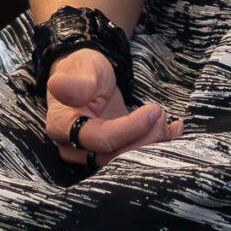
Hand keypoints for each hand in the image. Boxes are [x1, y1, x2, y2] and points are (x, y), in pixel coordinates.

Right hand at [44, 48, 179, 168]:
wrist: (87, 77)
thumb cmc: (84, 70)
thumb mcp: (84, 69)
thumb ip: (76, 83)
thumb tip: (57, 85)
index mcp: (62, 127)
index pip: (100, 139)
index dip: (130, 129)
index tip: (153, 110)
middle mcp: (74, 147)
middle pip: (114, 157)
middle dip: (145, 139)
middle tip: (161, 114)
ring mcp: (92, 153)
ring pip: (125, 161)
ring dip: (152, 144)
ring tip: (166, 120)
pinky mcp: (110, 153)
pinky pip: (132, 158)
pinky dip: (156, 146)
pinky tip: (173, 131)